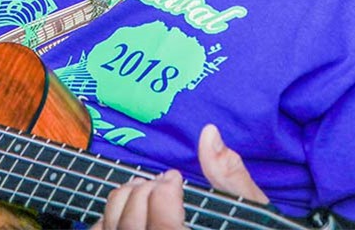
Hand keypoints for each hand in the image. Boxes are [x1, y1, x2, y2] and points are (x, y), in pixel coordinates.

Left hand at [93, 123, 267, 229]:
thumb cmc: (244, 226)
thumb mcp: (246, 206)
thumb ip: (230, 175)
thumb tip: (209, 134)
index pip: (163, 227)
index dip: (164, 196)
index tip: (175, 178)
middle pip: (133, 226)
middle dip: (144, 192)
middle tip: (162, 180)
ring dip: (123, 200)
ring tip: (143, 188)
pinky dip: (107, 217)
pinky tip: (125, 208)